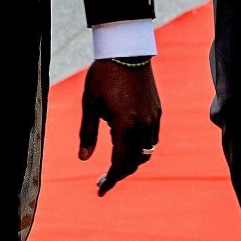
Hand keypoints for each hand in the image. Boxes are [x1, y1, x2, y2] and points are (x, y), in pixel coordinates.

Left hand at [78, 59, 161, 196]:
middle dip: (119, 174)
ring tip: (114, 166)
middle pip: (135, 162)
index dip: (111, 179)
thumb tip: (83, 158)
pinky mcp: (157, 111)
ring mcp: (153, 118)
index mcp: (125, 126)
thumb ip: (87, 133)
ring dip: (131, 162)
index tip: (101, 190)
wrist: (127, 51)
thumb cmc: (103, 76)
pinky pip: (152, 138)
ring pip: (146, 152)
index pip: (121, 163)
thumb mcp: (89, 105)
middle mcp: (143, 125)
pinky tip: (126, 146)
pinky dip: (140, 148)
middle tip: (102, 181)